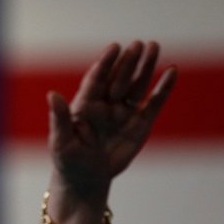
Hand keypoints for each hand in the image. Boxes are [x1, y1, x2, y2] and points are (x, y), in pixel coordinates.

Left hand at [47, 41, 177, 196]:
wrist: (85, 179)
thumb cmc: (68, 160)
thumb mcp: (61, 141)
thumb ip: (60, 118)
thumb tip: (51, 95)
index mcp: (85, 105)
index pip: (96, 79)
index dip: (105, 64)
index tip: (114, 48)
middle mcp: (106, 104)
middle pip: (119, 78)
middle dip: (128, 62)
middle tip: (139, 44)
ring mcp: (124, 112)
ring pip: (136, 85)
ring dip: (146, 67)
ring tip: (154, 46)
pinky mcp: (141, 124)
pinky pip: (153, 103)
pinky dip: (163, 88)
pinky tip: (171, 71)